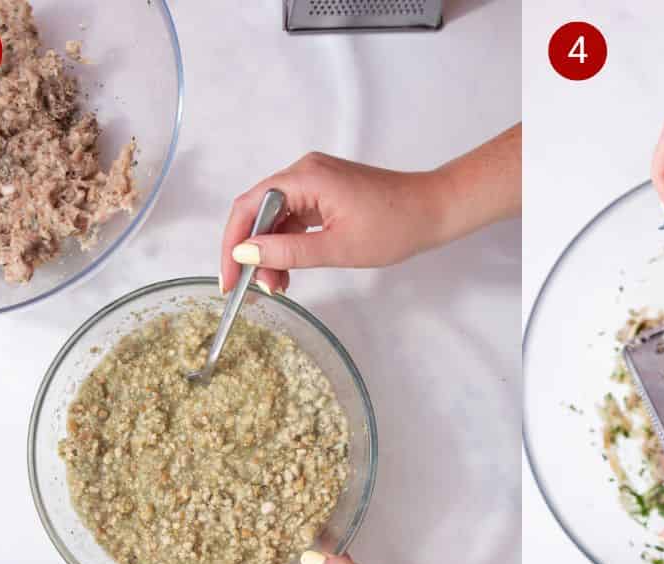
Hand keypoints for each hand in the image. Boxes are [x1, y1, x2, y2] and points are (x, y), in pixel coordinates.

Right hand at [219, 153, 451, 295]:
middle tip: (256, 290)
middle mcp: (305, 172)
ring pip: (276, 218)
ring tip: (278, 286)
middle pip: (258, 212)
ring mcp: (316, 182)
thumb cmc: (397, 225)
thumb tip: (245, 254)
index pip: (248, 207)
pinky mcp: (326, 193)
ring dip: (272, 252)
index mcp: (305, 178)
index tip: (228, 279)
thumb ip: (288, 252)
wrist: (435, 210)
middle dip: (253, 253)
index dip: (232, 244)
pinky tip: (290, 270)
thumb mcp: (337, 247)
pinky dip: (289, 244)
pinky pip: (295, 218)